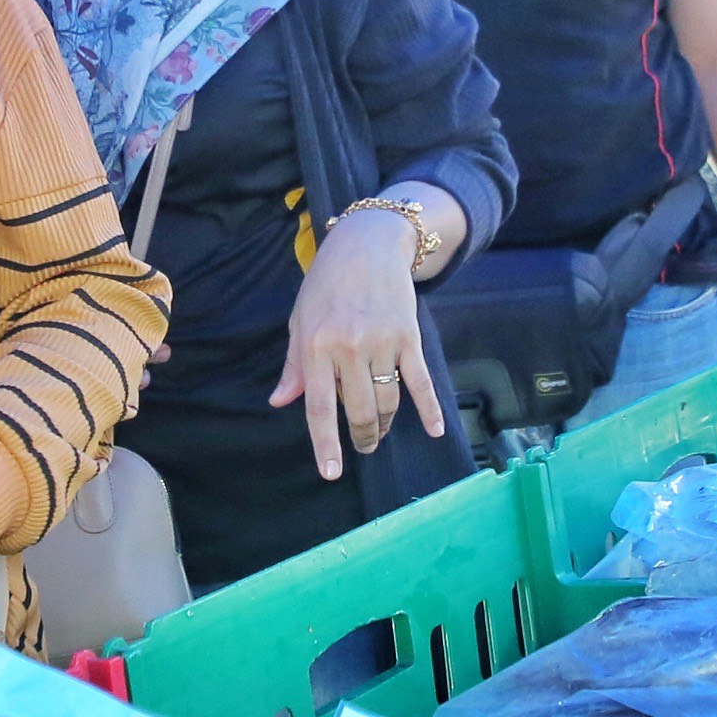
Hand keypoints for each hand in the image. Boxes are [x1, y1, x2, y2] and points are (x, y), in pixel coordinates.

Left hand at [272, 207, 444, 481]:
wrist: (367, 244)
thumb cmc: (326, 284)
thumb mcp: (300, 321)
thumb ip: (294, 366)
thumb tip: (280, 402)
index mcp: (315, 347)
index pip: (320, 408)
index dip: (326, 445)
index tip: (332, 472)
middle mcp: (348, 348)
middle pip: (359, 411)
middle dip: (362, 437)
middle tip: (363, 447)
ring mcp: (381, 343)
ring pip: (387, 401)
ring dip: (385, 424)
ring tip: (380, 432)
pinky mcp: (408, 337)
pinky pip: (420, 381)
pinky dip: (429, 409)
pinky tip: (435, 430)